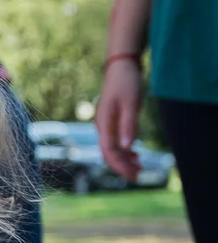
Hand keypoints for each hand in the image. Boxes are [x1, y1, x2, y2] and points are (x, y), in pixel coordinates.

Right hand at [96, 59, 143, 180]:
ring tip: (139, 166)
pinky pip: (115, 141)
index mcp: (105, 124)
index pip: (110, 152)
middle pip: (109, 153)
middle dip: (122, 166)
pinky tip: (135, 153)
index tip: (133, 175)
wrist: (120, 67)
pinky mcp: (112, 121)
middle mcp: (102, 127)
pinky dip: (125, 150)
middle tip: (138, 176)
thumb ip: (128, 126)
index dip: (121, 166)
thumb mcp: (131, 104)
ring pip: (112, 148)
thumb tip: (128, 148)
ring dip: (124, 159)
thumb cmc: (126, 83)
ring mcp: (106, 124)